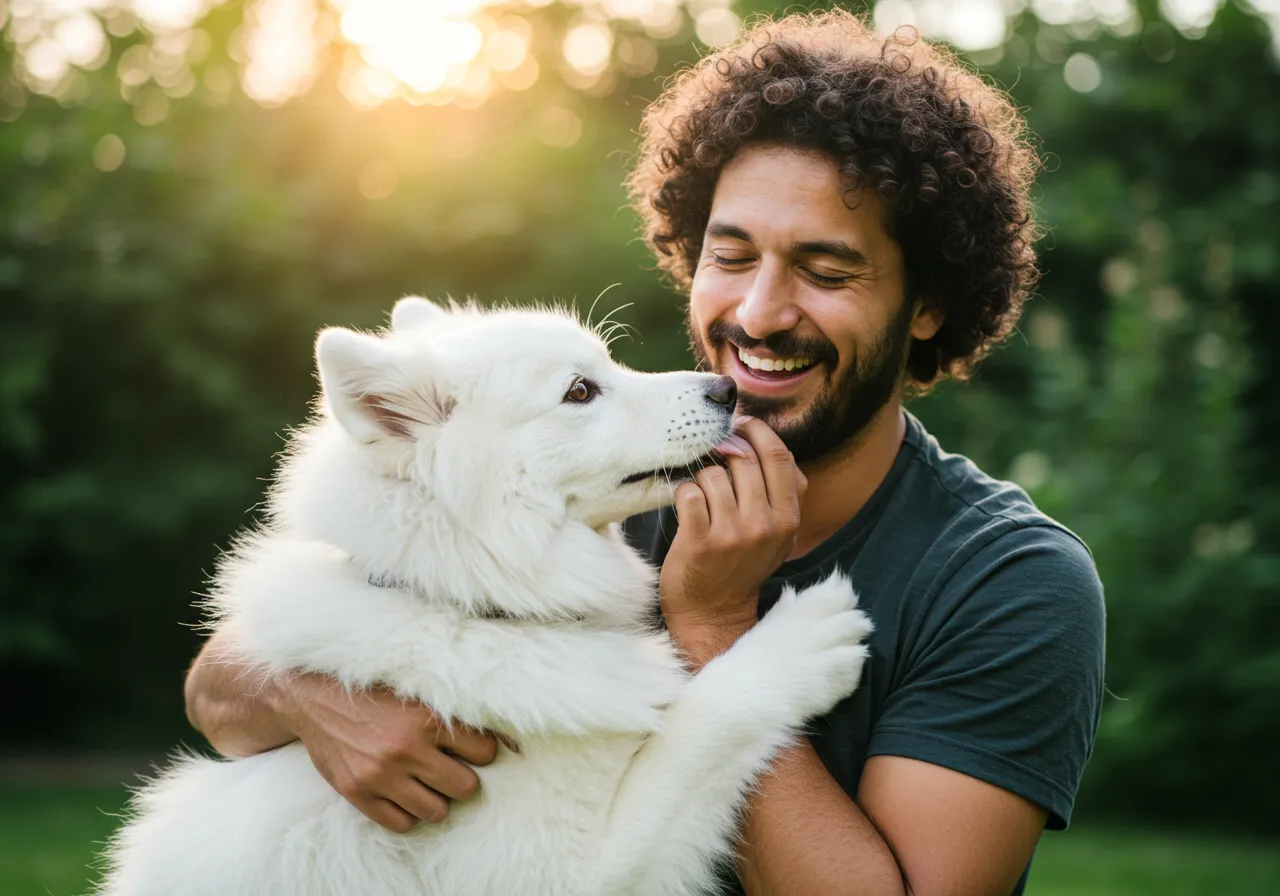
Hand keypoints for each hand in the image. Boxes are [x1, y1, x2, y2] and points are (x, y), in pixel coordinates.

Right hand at [267, 671, 498, 832]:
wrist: (313, 697)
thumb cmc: (373, 693)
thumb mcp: (417, 690)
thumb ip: (453, 711)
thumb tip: (508, 738)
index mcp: (427, 718)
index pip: (484, 752)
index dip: (480, 752)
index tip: (469, 749)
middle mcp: (407, 749)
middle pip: (465, 787)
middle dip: (461, 779)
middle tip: (447, 768)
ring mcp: (381, 775)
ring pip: (437, 811)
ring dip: (436, 799)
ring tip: (424, 781)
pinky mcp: (358, 793)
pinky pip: (402, 824)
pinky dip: (407, 813)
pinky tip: (402, 793)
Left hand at [660, 416, 806, 666]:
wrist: (714, 612)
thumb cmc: (742, 563)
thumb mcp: (777, 532)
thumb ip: (781, 491)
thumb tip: (768, 442)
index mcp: (788, 517)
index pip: (777, 455)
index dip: (755, 432)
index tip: (740, 427)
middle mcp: (764, 524)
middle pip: (742, 458)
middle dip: (722, 452)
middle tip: (712, 458)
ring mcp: (732, 533)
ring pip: (712, 474)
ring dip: (702, 478)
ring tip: (702, 497)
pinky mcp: (699, 541)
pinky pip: (688, 492)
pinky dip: (683, 494)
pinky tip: (687, 509)